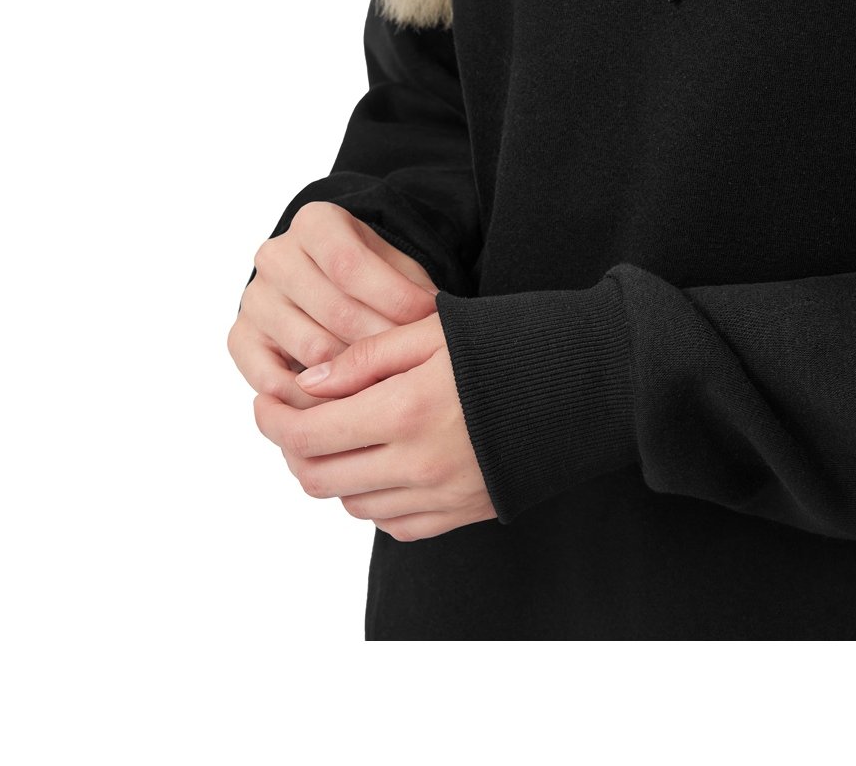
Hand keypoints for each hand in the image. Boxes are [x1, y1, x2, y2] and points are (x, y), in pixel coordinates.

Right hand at [228, 202, 439, 408]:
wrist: (329, 288)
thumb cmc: (373, 279)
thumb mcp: (397, 268)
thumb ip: (411, 291)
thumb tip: (431, 325)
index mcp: (314, 224)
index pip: (350, 263)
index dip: (395, 297)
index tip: (429, 320)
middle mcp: (276, 256)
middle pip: (336, 311)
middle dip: (384, 342)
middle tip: (417, 363)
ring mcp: (255, 299)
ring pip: (313, 351)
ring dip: (357, 375)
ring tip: (392, 385)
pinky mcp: (241, 339)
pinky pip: (275, 382)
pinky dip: (314, 400)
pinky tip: (348, 404)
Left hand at [252, 311, 496, 541]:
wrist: (590, 384)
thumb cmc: (512, 345)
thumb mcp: (433, 331)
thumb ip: (363, 360)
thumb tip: (306, 385)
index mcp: (404, 411)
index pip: (306, 434)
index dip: (271, 420)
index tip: (264, 402)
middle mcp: (417, 465)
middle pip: (319, 478)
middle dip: (293, 450)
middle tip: (294, 422)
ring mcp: (442, 497)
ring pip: (352, 504)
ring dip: (334, 473)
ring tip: (344, 437)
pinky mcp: (465, 514)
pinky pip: (395, 525)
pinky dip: (375, 499)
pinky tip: (385, 465)